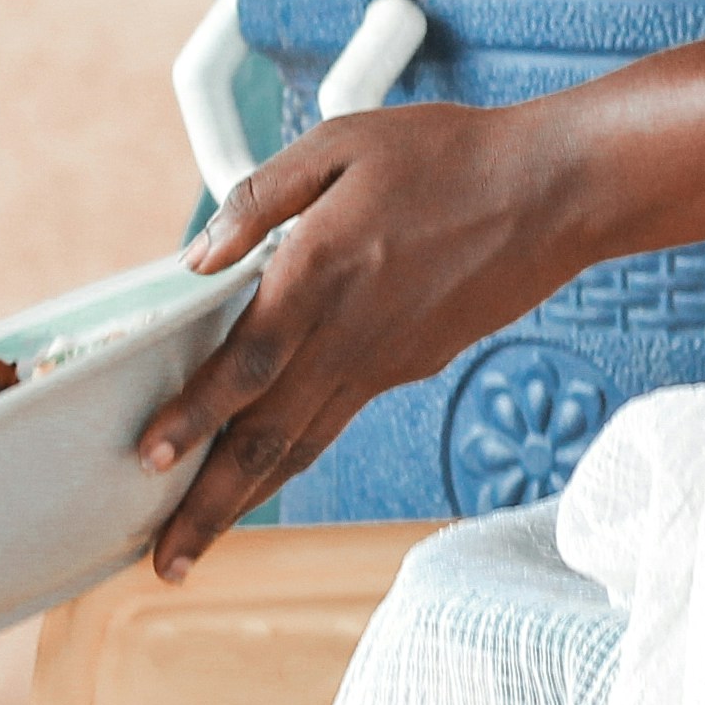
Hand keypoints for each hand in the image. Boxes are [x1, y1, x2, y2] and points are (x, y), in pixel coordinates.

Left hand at [131, 97, 595, 574]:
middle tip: (166, 561)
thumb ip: (263, 198)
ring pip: (302, 446)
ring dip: (245, 502)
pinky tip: (265, 472)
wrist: (553, 192)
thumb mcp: (341, 143)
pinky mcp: (408, 365)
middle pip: (268, 437)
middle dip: (210, 505)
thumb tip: (199, 256)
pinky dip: (291, 461)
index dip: (196, 415)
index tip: (151, 456)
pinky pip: (334, 424)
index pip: (247, 363)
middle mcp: (349, 333)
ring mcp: (382, 360)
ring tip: (201, 544)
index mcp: (322, 271)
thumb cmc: (450, 156)